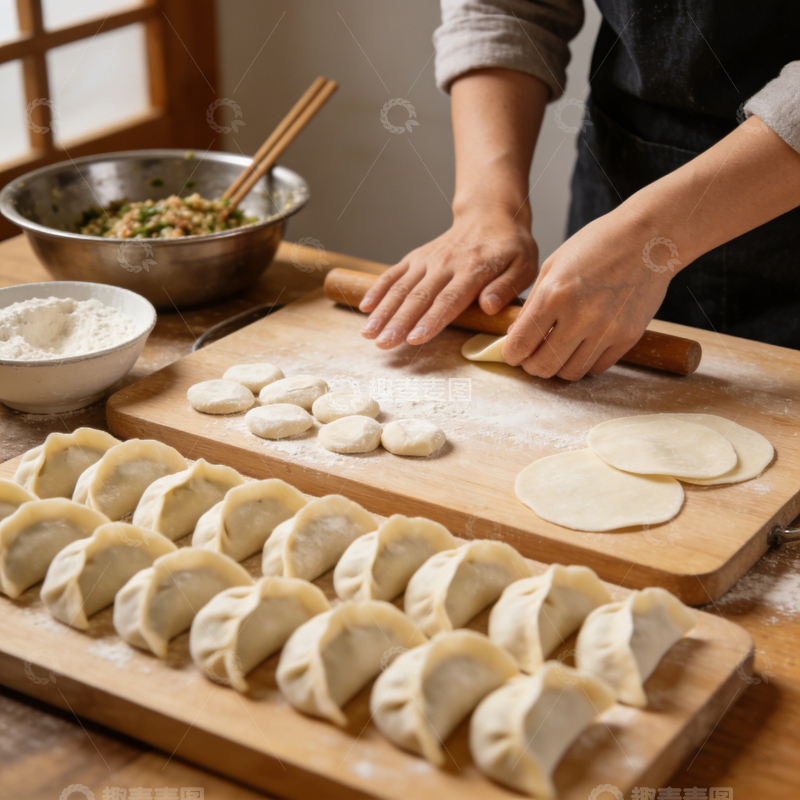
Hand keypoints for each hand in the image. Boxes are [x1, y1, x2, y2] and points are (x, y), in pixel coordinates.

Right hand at [359, 205, 537, 347]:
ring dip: (383, 311)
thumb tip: (488, 306)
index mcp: (473, 269)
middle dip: (399, 322)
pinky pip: (394, 273)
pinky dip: (378, 290)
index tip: (414, 339)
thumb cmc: (510, 247)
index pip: (449, 299)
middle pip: (419, 297)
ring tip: (369, 334)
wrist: (491, 214)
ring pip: (401, 287)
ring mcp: (428, 259)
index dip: (431, 320)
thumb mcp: (525, 265)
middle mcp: (446, 263)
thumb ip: (507, 287)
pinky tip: (365, 307)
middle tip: (384, 344)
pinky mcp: (417, 257)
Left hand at [502, 206, 672, 379]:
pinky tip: (582, 345)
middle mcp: (581, 316)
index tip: (513, 353)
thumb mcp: (552, 266)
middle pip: (544, 366)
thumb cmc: (598, 245)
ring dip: (558, 367)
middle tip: (532, 356)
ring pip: (570, 373)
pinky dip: (584, 362)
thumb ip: (532, 305)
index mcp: (555, 295)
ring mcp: (607, 329)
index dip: (511, 354)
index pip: (521, 344)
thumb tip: (515, 336)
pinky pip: (597, 367)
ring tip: (558, 350)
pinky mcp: (628, 337)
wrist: (648, 239)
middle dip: (532, 366)